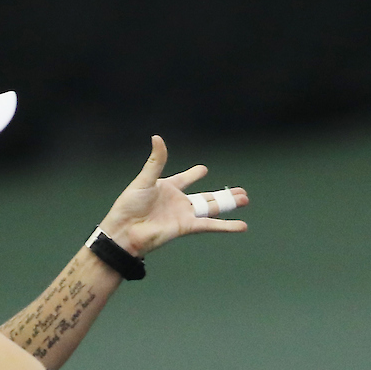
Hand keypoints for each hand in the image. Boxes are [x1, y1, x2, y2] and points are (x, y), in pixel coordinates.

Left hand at [98, 135, 248, 256]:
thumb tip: (157, 137)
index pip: (184, 179)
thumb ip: (156, 161)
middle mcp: (178, 202)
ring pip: (212, 209)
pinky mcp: (187, 227)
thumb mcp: (144, 180)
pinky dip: (227, 226)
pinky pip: (210, 225)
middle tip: (240, 192)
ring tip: (245, 200)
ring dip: (229, 205)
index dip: (193, 174)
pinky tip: (241, 226)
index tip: (203, 170)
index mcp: (167, 188)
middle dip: (223, 195)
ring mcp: (184, 215)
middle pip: (206, 197)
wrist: (126, 231)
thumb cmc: (129, 206)